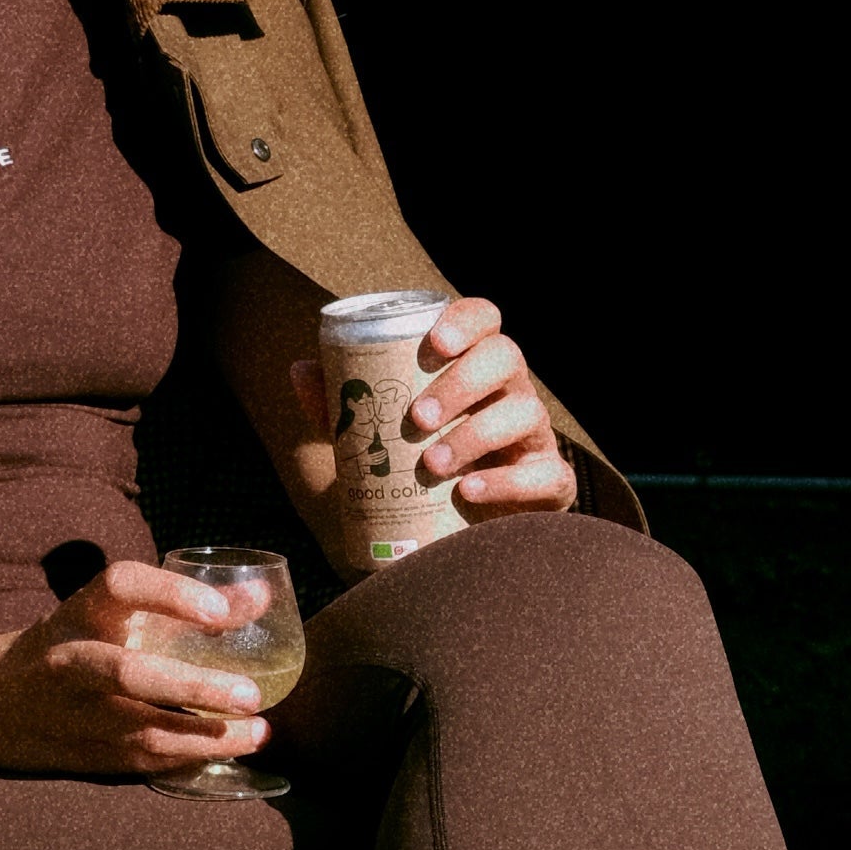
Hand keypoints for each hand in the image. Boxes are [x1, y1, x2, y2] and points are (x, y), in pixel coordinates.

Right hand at [0, 560, 279, 777]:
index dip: (170, 594)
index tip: (219, 611)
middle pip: (129, 673)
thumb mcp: (103, 615)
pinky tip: (233, 747)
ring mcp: (75, 714)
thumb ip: (179, 605)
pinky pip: (145, 758)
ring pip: (142, 728)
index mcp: (76, 614)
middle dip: (193, 686)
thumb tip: (258, 597)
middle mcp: (70, 662)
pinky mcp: (85, 754)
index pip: (120, 586)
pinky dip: (193, 755)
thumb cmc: (63, 646)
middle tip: (252, 693)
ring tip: (258, 730)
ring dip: (205, 734)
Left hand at [292, 293, 574, 519]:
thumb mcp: (372, 432)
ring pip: (526, 413)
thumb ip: (338, 404)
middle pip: (506, 358)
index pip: (484, 321)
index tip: (434, 343)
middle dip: (461, 382)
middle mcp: (509, 391)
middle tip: (417, 417)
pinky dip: (507, 482)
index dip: (465, 321)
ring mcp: (534, 435)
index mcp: (471, 367)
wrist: (454, 529)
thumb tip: (300, 368)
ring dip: (475, 435)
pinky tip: (470, 491)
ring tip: (431, 464)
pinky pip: (545, 473)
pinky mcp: (550, 480)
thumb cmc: (413, 463)